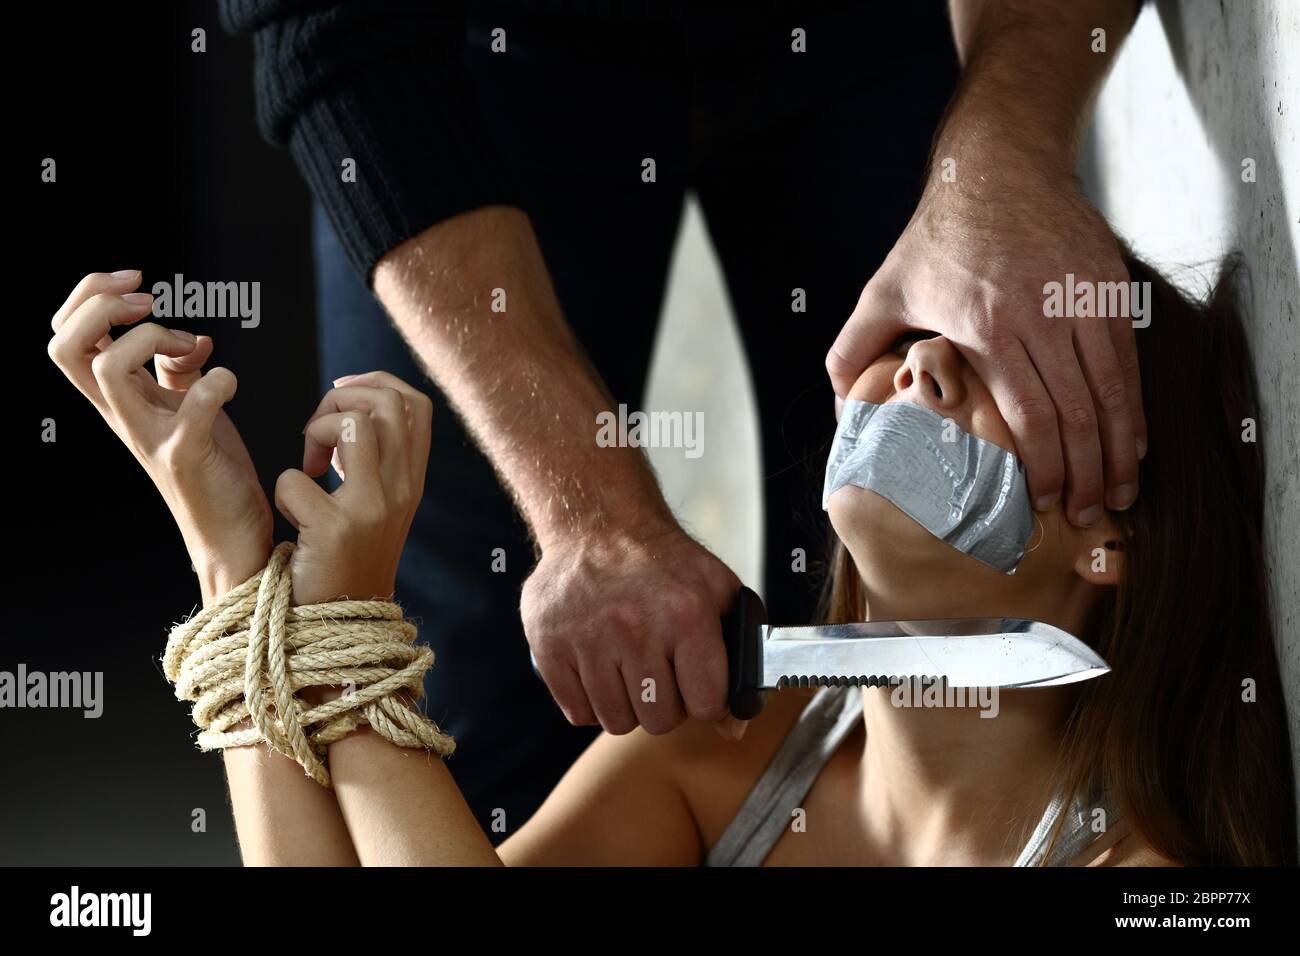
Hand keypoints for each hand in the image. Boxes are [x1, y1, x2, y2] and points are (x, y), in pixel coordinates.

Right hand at [47, 271, 271, 598]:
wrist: (231, 534)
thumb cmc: (211, 471)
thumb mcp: (190, 411)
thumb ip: (181, 373)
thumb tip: (193, 337)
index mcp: (119, 399)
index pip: (66, 335)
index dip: (89, 295)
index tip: (138, 283)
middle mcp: (123, 415)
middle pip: (64, 347)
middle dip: (99, 305)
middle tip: (149, 301)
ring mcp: (149, 436)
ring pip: (107, 372)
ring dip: (150, 338)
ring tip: (188, 344)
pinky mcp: (186, 456)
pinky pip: (191, 409)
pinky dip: (218, 382)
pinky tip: (231, 384)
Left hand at [276, 371, 432, 605]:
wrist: (339, 629)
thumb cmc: (345, 562)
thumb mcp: (379, 508)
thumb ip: (374, 463)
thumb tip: (348, 409)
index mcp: (412, 483)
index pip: (417, 405)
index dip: (378, 383)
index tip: (342, 394)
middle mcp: (402, 491)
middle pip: (388, 403)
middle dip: (340, 399)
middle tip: (316, 434)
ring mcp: (373, 509)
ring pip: (352, 424)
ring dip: (315, 431)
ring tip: (308, 466)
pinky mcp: (337, 529)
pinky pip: (295, 477)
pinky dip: (282, 490)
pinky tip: (293, 518)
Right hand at [522, 519, 747, 738]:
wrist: (599, 523)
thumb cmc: (663, 562)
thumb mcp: (718, 591)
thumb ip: (739, 657)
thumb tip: (732, 728)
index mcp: (687, 614)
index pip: (706, 705)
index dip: (704, 699)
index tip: (694, 681)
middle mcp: (636, 627)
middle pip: (658, 721)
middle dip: (663, 704)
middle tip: (658, 672)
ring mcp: (587, 636)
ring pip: (615, 721)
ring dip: (625, 704)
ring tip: (627, 666)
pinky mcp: (549, 643)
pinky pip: (576, 712)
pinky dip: (589, 700)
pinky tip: (598, 667)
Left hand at [826, 170, 1145, 526]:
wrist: (997, 165)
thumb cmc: (936, 236)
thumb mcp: (883, 290)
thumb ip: (852, 350)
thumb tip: (841, 409)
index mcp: (984, 324)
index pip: (1026, 414)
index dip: (1039, 467)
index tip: (1038, 504)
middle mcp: (1039, 314)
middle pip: (1074, 413)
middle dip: (1082, 474)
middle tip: (1083, 516)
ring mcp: (1080, 298)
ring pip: (1111, 391)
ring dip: (1117, 451)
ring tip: (1117, 495)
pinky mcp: (1108, 285)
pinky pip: (1128, 359)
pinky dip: (1134, 406)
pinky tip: (1133, 442)